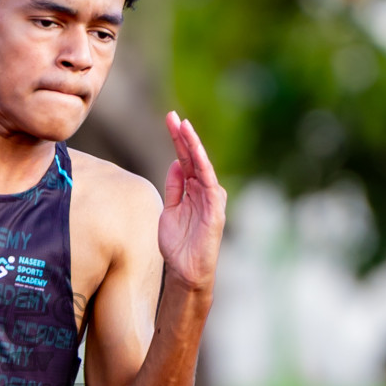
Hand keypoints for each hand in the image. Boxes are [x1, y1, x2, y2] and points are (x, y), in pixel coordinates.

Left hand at [159, 111, 226, 292]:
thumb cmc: (178, 244)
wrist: (186, 270)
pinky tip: (194, 151)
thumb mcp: (170, 210)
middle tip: (173, 116)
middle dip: (182, 136)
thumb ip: (174, 188)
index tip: (170, 120)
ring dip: (192, 145)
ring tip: (184, 126)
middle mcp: (203, 190)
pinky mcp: (215, 208)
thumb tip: (175, 163)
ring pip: (201, 165)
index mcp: (192, 189)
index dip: (177, 140)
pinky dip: (202, 165)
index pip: (184, 159)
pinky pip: (208, 182)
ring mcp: (211, 198)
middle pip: (191, 157)